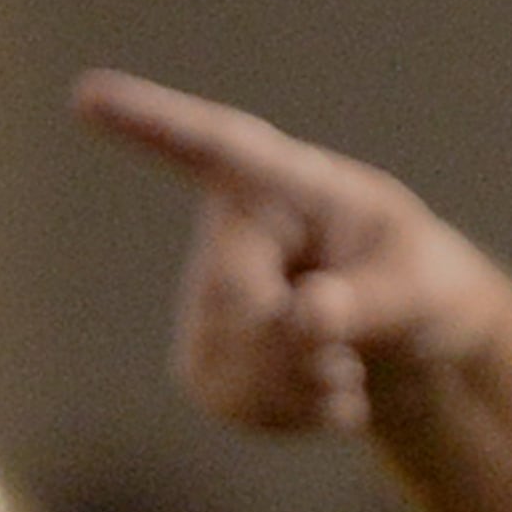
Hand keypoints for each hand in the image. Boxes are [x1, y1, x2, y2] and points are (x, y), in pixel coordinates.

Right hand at [70, 69, 511, 435]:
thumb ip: (371, 301)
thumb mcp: (422, 285)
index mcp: (283, 184)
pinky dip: (291, 416)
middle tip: (350, 356)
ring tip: (343, 367)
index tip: (89, 96)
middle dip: (301, 347)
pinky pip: (231, 403)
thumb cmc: (422, 285)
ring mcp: (208, 297)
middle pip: (233, 303)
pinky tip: (322, 395)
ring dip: (302, 388)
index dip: (149, 124)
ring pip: (228, 363)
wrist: (413, 347)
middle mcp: (230, 231)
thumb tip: (306, 316)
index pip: (213, 149)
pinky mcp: (207, 356)